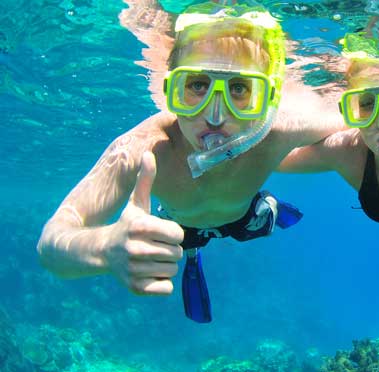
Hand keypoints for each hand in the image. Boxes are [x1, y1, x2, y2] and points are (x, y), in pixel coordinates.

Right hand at [106, 152, 183, 294]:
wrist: (99, 252)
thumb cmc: (126, 226)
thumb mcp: (136, 204)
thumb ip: (145, 180)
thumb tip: (148, 153)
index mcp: (141, 226)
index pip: (178, 234)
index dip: (172, 234)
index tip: (158, 233)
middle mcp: (136, 248)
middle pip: (177, 254)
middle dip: (169, 251)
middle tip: (152, 247)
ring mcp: (134, 269)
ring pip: (172, 270)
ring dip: (164, 266)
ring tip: (147, 260)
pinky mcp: (135, 288)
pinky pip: (166, 289)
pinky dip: (161, 284)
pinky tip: (147, 274)